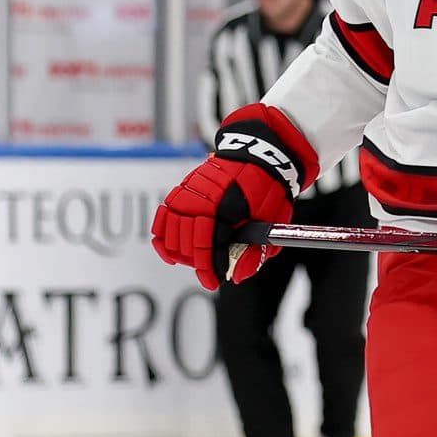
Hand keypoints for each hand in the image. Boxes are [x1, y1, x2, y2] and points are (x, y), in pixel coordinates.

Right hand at [150, 104, 318, 289]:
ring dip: (181, 252)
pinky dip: (164, 234)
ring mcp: (189, 192)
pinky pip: (165, 215)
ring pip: (172, 232)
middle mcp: (203, 199)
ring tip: (194, 260)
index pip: (207, 247)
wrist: (260, 155)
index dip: (209, 269)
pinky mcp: (183, 188)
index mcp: (227, 207)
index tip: (214, 281)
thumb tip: (235, 275)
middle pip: (187, 243)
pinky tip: (169, 249)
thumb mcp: (273, 221)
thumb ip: (255, 251)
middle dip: (198, 262)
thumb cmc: (269, 188)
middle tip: (210, 270)